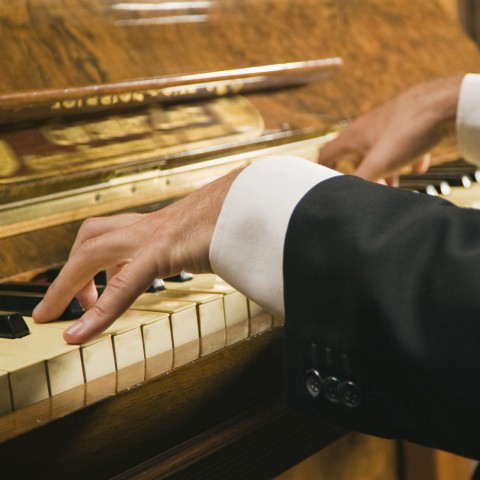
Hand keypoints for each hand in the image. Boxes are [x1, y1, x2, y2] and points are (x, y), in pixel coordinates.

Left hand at [32, 169, 241, 343]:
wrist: (254, 200)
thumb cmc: (237, 220)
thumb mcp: (210, 240)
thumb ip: (201, 252)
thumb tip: (218, 262)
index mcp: (157, 226)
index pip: (109, 235)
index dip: (85, 262)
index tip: (82, 291)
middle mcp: (147, 227)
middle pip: (89, 238)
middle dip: (67, 273)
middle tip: (60, 306)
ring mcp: (152, 235)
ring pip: (91, 252)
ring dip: (70, 285)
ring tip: (68, 319)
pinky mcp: (161, 250)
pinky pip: (120, 286)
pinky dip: (97, 315)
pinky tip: (78, 337)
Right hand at [319, 76, 461, 185]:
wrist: (445, 103)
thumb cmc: (408, 131)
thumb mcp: (379, 164)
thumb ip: (358, 181)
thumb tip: (343, 197)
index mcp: (353, 136)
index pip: (327, 154)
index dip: (323, 170)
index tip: (325, 183)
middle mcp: (367, 128)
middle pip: (355, 156)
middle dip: (361, 175)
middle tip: (368, 190)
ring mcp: (387, 124)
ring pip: (379, 151)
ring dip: (383, 169)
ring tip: (393, 185)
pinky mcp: (407, 123)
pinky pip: (401, 144)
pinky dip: (406, 158)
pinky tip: (419, 166)